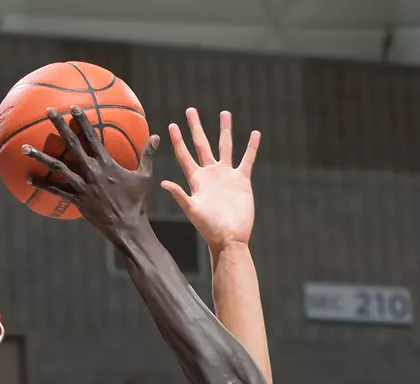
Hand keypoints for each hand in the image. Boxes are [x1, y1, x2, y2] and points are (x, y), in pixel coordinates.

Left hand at [24, 106, 160, 238]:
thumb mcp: (145, 177)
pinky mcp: (77, 200)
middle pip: (71, 144)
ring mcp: (82, 186)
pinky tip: (28, 178)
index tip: (74, 107)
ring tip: (24, 147)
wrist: (128, 228)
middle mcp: (91, 171)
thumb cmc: (138, 202)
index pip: (92, 137)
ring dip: (40, 156)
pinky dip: (42, 184)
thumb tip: (157, 136)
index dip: (83, 120)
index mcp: (107, 164)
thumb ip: (147, 155)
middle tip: (49, 111)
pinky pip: (56, 190)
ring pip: (57, 167)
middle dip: (60, 125)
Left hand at [163, 108, 260, 250]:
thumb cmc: (209, 227)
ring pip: (225, 146)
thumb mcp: (192, 210)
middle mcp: (210, 174)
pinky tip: (255, 134)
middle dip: (196, 127)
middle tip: (191, 110)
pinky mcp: (242, 180)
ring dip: (225, 130)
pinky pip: (247, 159)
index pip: (185, 155)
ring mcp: (226, 175)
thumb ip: (180, 195)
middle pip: (202, 144)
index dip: (178, 140)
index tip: (172, 125)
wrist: (230, 237)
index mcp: (197, 179)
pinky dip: (251, 147)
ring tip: (224, 113)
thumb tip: (164, 182)